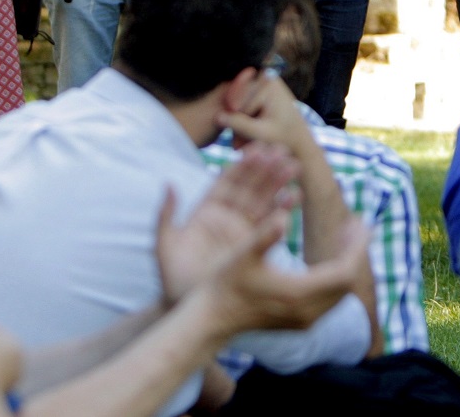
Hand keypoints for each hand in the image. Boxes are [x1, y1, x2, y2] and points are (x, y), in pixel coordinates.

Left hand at [156, 143, 300, 304]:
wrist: (188, 309)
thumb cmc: (172, 279)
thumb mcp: (165, 246)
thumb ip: (166, 215)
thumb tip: (169, 184)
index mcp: (206, 212)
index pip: (226, 183)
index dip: (241, 166)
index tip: (256, 149)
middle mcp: (227, 219)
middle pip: (249, 188)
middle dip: (265, 169)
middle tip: (282, 151)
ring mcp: (242, 232)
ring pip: (262, 202)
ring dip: (278, 184)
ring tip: (294, 167)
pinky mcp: (254, 247)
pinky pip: (270, 225)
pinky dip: (282, 210)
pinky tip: (294, 196)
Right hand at [203, 213, 370, 333]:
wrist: (211, 321)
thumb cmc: (224, 284)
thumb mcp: (241, 255)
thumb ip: (264, 235)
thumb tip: (283, 217)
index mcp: (298, 294)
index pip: (345, 270)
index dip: (357, 245)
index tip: (360, 221)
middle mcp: (308, 312)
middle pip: (348, 281)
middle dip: (356, 250)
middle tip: (354, 224)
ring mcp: (306, 321)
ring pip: (342, 292)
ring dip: (348, 263)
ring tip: (344, 236)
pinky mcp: (301, 324)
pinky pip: (332, 299)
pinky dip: (337, 276)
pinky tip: (329, 257)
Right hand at [215, 71, 315, 157]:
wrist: (299, 142)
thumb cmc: (284, 139)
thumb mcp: (261, 133)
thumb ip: (239, 124)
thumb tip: (216, 116)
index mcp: (269, 83)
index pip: (239, 103)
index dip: (238, 123)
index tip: (241, 143)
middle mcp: (266, 77)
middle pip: (238, 102)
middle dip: (237, 125)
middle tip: (237, 148)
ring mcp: (263, 83)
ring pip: (239, 106)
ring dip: (239, 126)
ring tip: (240, 147)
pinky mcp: (260, 92)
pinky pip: (244, 107)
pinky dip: (245, 123)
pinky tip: (245, 140)